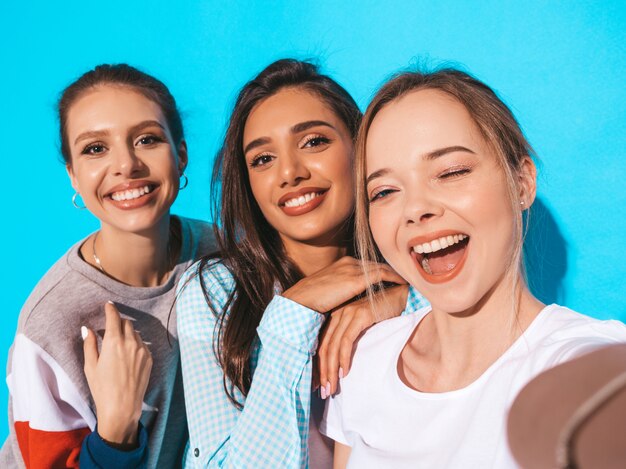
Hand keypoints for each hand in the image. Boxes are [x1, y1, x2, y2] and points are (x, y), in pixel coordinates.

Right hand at [82, 301, 152, 448]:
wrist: (122, 407)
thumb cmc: (102, 388)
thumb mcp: (90, 366)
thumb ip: (89, 344)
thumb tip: (87, 329)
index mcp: (114, 342)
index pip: (114, 318)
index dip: (111, 309)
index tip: (108, 305)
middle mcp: (131, 343)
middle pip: (126, 323)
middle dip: (118, 322)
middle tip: (111, 328)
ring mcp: (142, 350)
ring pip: (135, 333)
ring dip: (128, 333)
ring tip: (119, 344)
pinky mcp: (149, 359)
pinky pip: (142, 344)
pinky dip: (135, 344)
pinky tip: (128, 355)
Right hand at [282, 256, 405, 313]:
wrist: (301, 300)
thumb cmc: (310, 300)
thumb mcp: (328, 291)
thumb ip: (342, 291)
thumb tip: (351, 301)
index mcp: (343, 263)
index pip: (369, 265)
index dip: (383, 271)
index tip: (395, 277)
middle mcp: (350, 262)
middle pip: (378, 264)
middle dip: (392, 270)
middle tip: (408, 275)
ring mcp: (353, 269)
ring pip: (382, 268)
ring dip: (396, 274)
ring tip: (409, 279)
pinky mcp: (356, 279)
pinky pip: (382, 275)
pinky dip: (394, 278)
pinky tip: (404, 284)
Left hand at [317, 284, 408, 397]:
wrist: (401, 296)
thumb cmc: (384, 313)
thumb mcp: (364, 326)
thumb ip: (353, 338)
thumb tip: (344, 363)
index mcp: (336, 317)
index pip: (322, 345)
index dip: (319, 366)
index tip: (318, 384)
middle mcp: (338, 314)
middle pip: (325, 348)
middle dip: (323, 372)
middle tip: (324, 392)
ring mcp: (348, 314)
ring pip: (333, 347)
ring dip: (332, 370)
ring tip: (332, 387)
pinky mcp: (360, 315)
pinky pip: (346, 341)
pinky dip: (344, 358)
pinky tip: (344, 372)